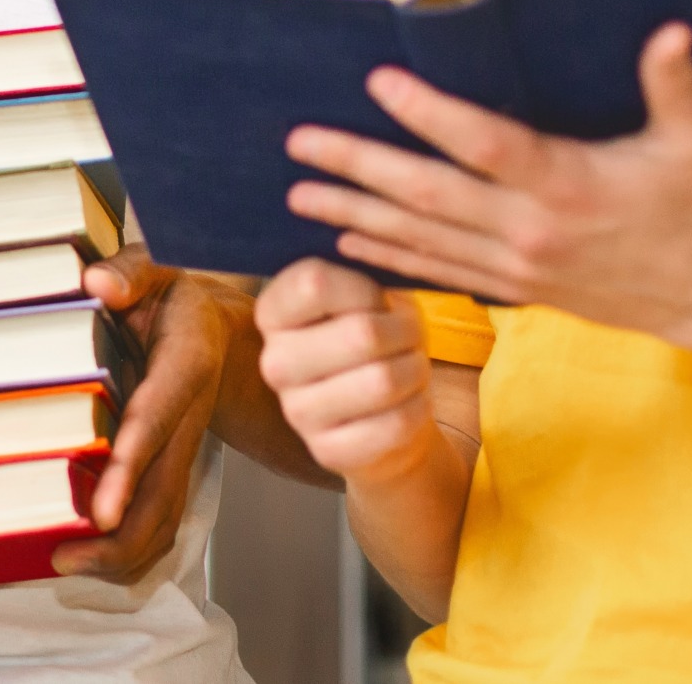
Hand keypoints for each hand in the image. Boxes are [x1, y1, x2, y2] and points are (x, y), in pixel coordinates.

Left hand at [53, 246, 240, 580]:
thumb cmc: (174, 294)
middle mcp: (191, 414)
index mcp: (187, 360)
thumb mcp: (157, 266)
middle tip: (64, 557)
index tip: (103, 511)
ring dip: (124, 553)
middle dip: (121, 536)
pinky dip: (132, 552)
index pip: (158, 416)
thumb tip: (97, 285)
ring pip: (168, 517)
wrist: (219, 325)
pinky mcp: (175, 466)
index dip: (132, 464)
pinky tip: (92, 560)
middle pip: (167, 490)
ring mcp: (186, 447)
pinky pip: (163, 520)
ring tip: (68, 565)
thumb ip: (130, 271)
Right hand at [254, 260, 440, 484]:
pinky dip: (417, 407)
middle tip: (407, 335)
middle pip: (362, 333)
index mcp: (274, 311)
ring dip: (415, 369)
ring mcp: (296, 412)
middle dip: (405, 331)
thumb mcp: (368, 290)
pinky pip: (393, 424)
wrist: (382, 410)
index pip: (315, 282)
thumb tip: (372, 239)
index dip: (364, 286)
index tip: (376, 296)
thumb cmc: (377, 333)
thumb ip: (362, 267)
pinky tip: (408, 401)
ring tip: (410, 365)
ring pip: (384, 381)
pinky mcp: (326, 452)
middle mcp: (274, 362)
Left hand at [286, 23, 691, 354]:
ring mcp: (520, 267)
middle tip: (302, 143)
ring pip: (420, 240)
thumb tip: (672, 29)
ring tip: (299, 196)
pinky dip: (391, 257)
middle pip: (426, 196)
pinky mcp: (520, 290)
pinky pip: (441, 272)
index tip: (378, 83)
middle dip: (357, 167)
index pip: (482, 145)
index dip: (427, 114)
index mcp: (568, 186)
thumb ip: (673, 84)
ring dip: (355, 216)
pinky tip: (350, 242)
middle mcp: (531, 231)